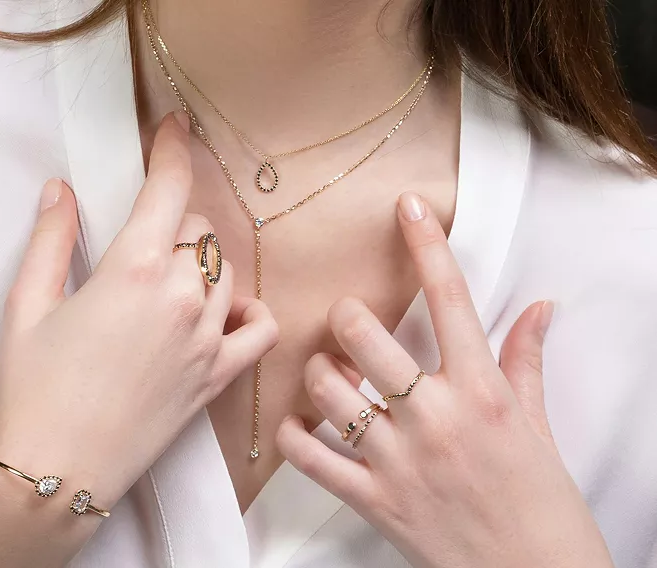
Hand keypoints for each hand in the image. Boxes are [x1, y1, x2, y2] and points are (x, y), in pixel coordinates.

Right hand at [0, 112, 277, 508]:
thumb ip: (51, 239)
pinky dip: (248, 312)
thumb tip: (61, 191)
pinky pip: (260, 328)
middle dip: (173, 223)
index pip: (168, 189)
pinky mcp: (219, 376)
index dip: (173, 149)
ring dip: (202, 264)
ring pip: (226, 271)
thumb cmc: (33, 389)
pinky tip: (222, 314)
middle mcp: (182, 297)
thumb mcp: (27, 306)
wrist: (57, 470)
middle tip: (142, 244)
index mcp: (134, 270)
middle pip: (199, 229)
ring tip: (167, 284)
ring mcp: (207, 337)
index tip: (175, 126)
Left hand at [277, 191, 612, 567]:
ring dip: (319, 374)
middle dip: (346, 319)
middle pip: (364, 335)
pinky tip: (301, 426)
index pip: (450, 299)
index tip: (407, 206)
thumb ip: (527, 360)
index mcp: (482, 390)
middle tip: (348, 325)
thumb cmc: (539, 498)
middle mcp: (436, 416)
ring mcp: (400, 459)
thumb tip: (541, 308)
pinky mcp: (374, 499)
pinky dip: (294, 437)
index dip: (426, 245)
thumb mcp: (537, 423)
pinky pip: (311, 458)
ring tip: (329, 377)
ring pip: (328, 391)